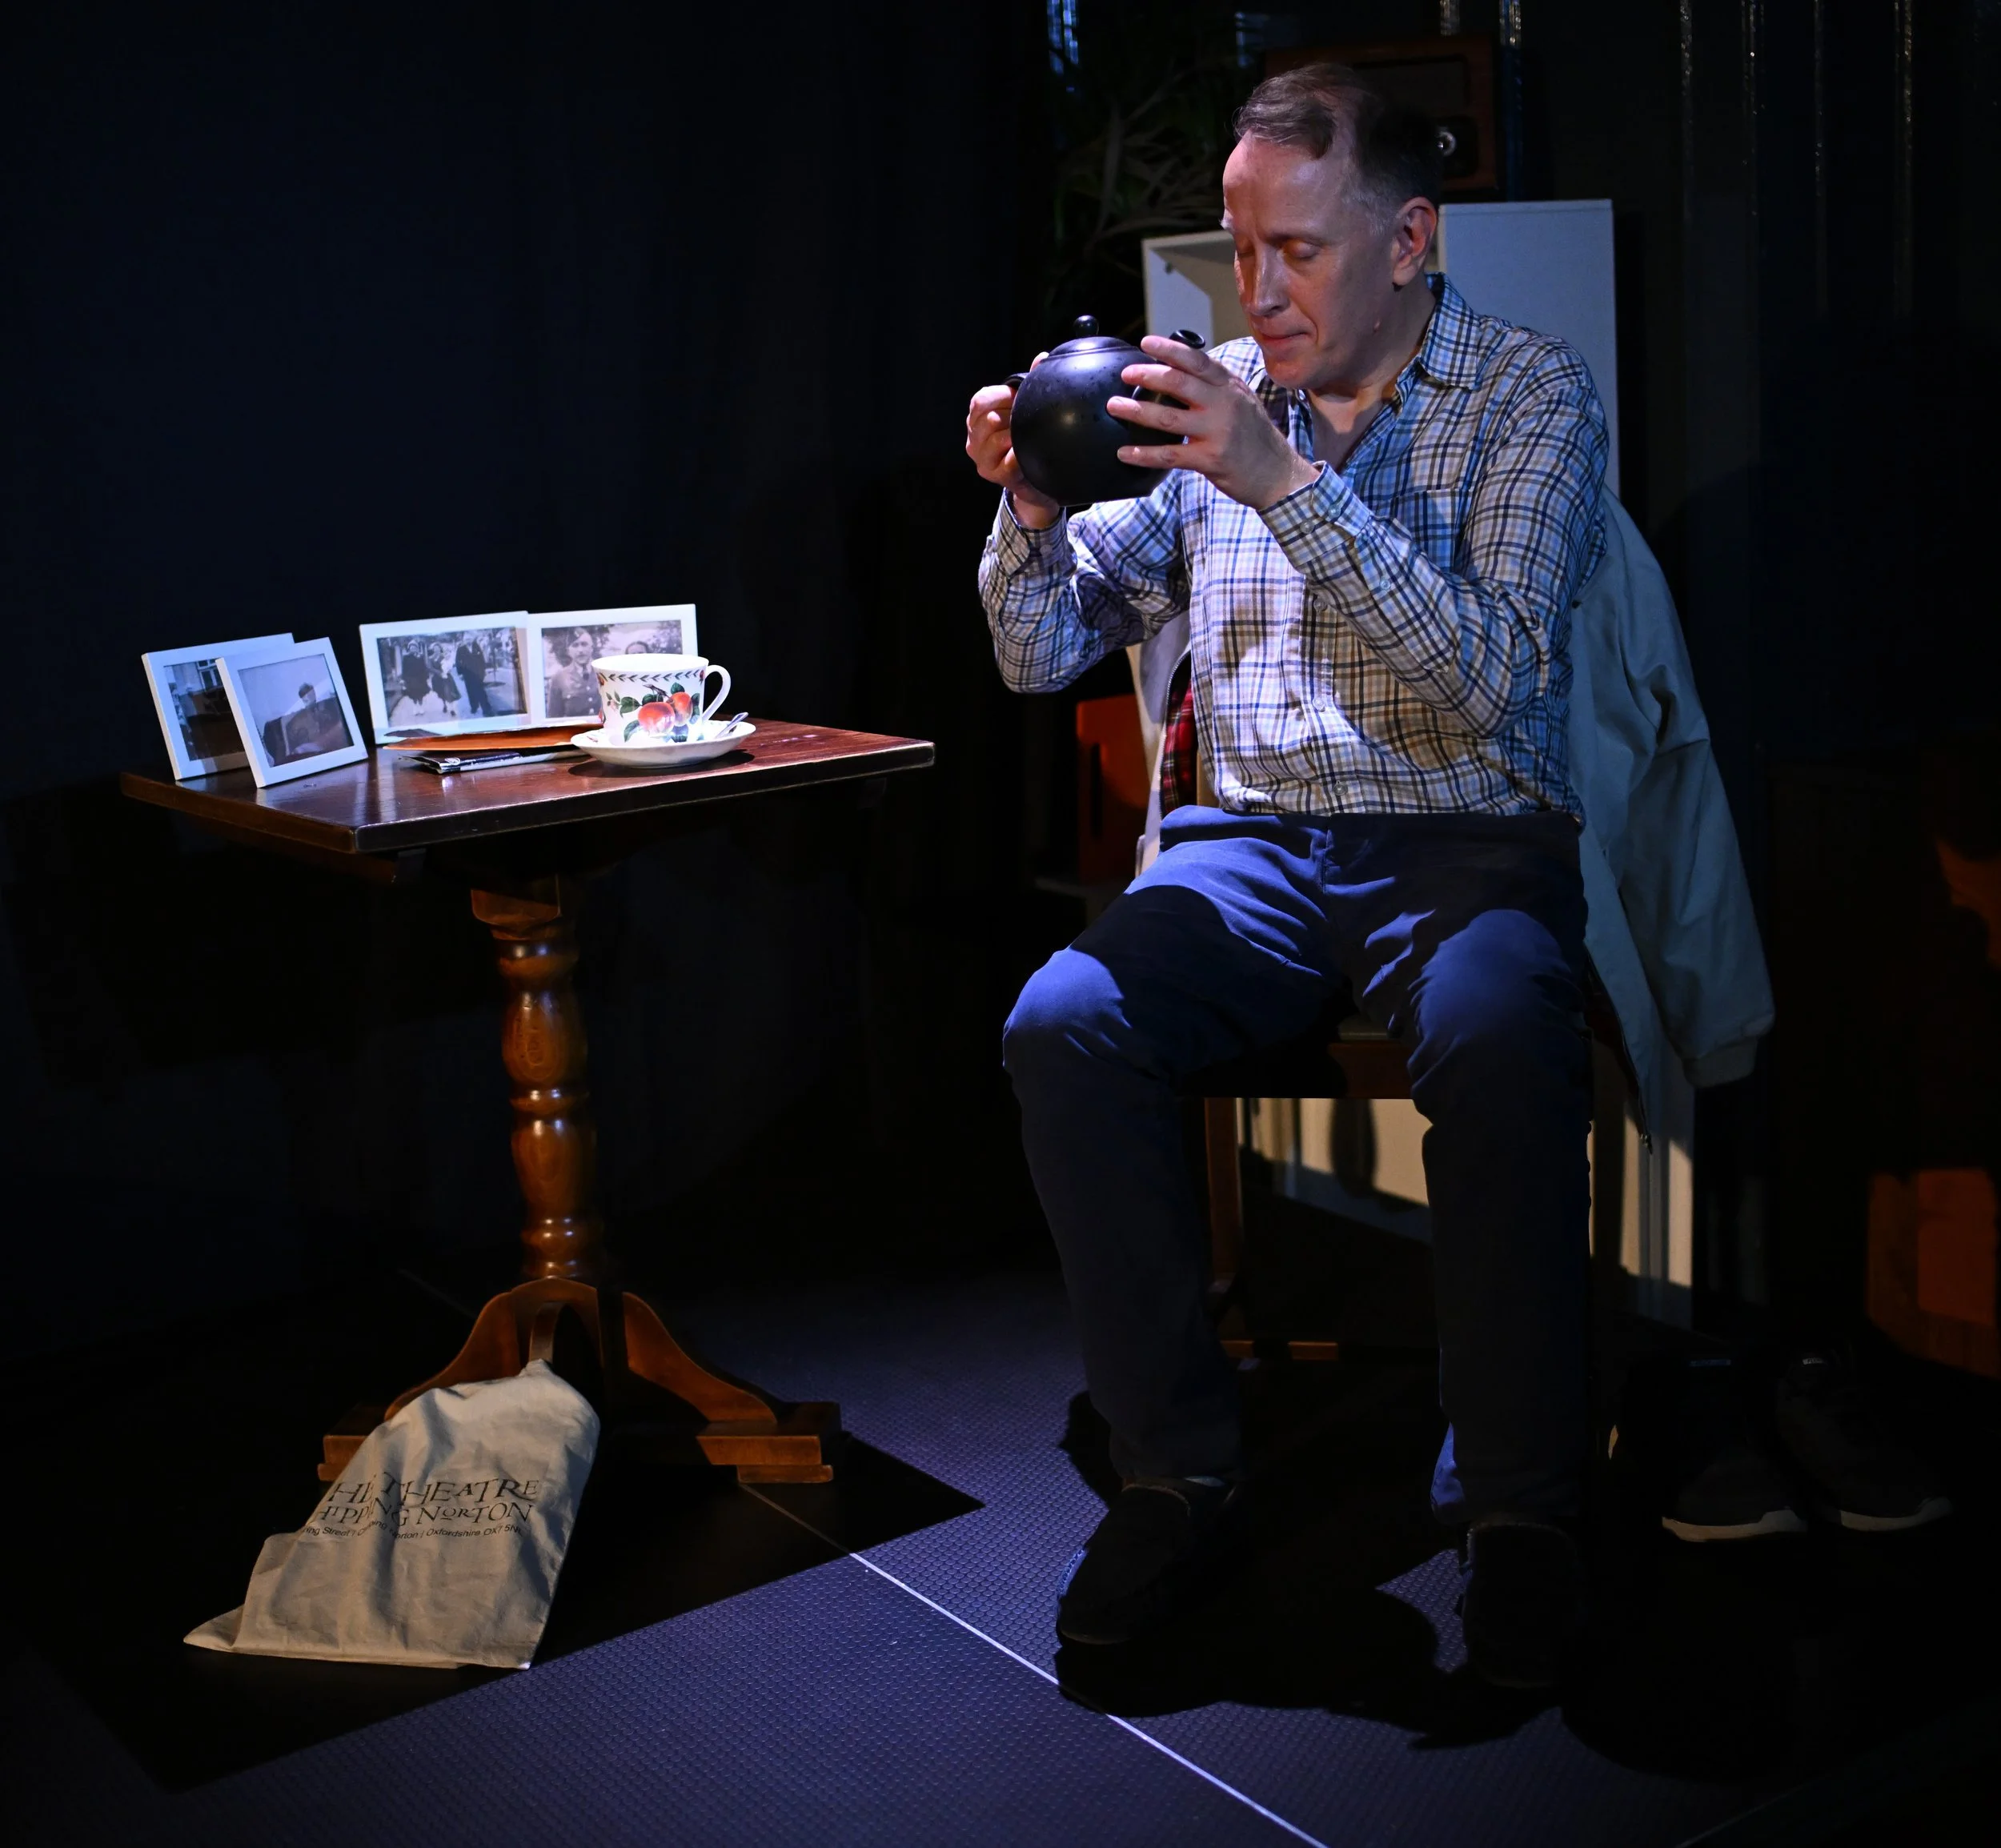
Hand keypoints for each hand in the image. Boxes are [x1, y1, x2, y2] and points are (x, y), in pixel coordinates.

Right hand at [966, 356, 1062, 529]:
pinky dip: (1021, 453)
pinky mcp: (997, 476)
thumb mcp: (1024, 412)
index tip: (1018, 398)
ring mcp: (983, 460)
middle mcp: (974, 441)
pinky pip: (1009, 460)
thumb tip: (1042, 358)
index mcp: (977, 421)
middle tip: (1026, 420)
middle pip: (987, 417)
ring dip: (1016, 434)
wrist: (1037, 483)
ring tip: (1027, 436)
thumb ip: (1030, 385)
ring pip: (997, 438)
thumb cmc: (1027, 443)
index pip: (980, 400)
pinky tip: (1028, 452)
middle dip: (1012, 415)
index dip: (1002, 396)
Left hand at [1108, 337, 1320, 509]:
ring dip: (1137, 412)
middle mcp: (1224, 405)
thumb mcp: (1242, 401)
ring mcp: (1217, 432)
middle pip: (1179, 384)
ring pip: (1169, 418)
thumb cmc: (1254, 437)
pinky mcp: (1211, 460)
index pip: (1197, 360)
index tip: (1146, 343)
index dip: (1170, 350)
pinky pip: (1170, 456)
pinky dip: (1144, 454)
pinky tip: (1125, 453)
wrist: (1278, 474)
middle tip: (1126, 374)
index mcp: (1230, 387)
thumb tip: (1180, 369)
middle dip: (1148, 375)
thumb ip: (1215, 386)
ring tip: (1114, 407)